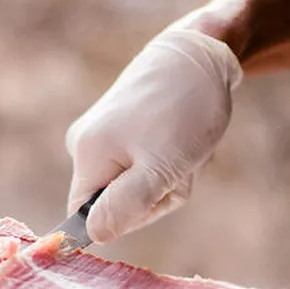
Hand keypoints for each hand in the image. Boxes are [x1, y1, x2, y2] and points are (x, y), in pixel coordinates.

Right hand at [65, 26, 242, 243]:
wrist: (204, 50)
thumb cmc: (184, 110)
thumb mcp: (160, 169)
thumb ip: (125, 207)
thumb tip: (92, 238)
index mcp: (87, 154)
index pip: (87, 218)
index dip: (126, 218)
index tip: (156, 191)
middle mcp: (86, 144)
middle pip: (118, 202)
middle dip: (159, 193)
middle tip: (181, 163)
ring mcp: (106, 133)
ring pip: (140, 184)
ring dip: (173, 175)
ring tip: (187, 146)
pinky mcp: (126, 126)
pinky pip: (150, 163)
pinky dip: (175, 158)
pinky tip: (188, 136)